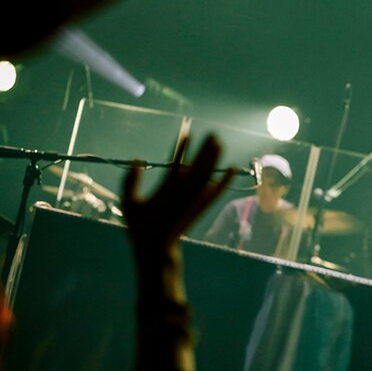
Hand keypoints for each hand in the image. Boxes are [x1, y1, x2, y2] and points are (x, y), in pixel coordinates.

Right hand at [122, 135, 234, 256]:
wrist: (158, 249)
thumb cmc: (141, 227)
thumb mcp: (129, 203)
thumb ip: (130, 181)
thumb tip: (136, 160)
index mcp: (167, 189)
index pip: (176, 162)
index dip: (182, 147)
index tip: (187, 134)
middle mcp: (184, 192)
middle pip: (198, 165)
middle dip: (206, 149)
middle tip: (213, 133)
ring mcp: (195, 200)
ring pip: (208, 175)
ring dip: (214, 159)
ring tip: (220, 143)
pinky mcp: (201, 207)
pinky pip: (216, 191)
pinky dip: (224, 180)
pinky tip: (231, 170)